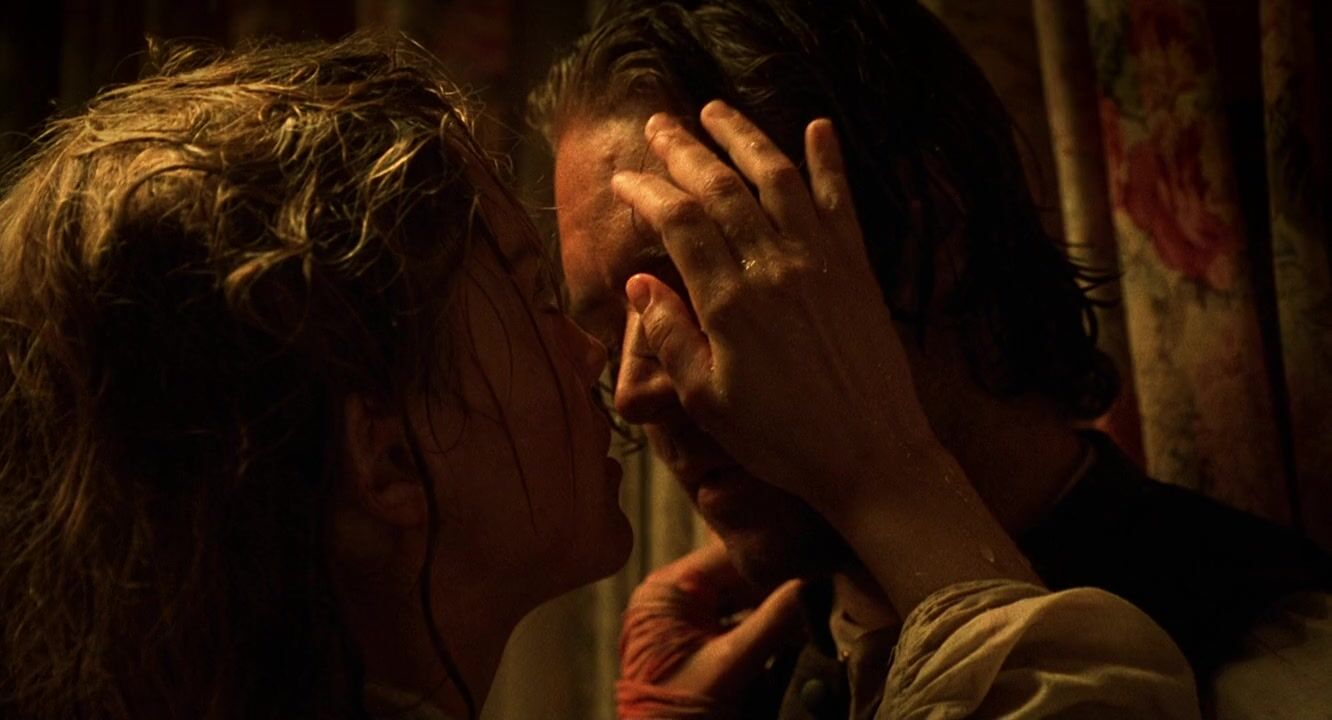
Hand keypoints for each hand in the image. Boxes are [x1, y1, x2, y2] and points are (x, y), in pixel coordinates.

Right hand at [610, 100, 936, 513]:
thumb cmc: (783, 439)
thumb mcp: (708, 403)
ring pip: (777, 180)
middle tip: (659, 124)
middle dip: (685, 151)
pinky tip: (819, 128)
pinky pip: (841, 202)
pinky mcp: (857, 270)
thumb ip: (671, 338)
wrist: (872, 456)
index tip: (625, 179)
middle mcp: (774, 269)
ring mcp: (821, 263)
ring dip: (745, 138)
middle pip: (721, 189)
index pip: (679, 224)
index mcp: (730, 305)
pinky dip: (829, 162)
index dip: (648, 193)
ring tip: (717, 110)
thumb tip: (639, 284)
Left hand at [617, 541, 802, 718]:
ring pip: (743, 597)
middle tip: (826, 580)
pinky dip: (767, 624)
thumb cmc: (679, 713)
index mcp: (667, 591)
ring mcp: (685, 621)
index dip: (774, 554)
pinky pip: (739, 620)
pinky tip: (801, 626)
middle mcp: (672, 597)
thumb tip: (817, 582)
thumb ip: (774, 620)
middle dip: (780, 579)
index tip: (817, 555)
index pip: (727, 553)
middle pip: (738, 574)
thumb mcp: (730, 665)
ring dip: (778, 602)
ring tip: (820, 600)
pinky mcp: (698, 644)